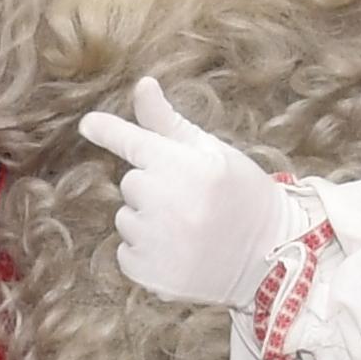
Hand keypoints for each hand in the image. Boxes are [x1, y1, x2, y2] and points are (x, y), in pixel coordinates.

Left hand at [76, 76, 312, 308]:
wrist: (272, 257)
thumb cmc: (243, 196)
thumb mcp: (213, 152)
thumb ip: (168, 123)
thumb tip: (142, 85)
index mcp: (185, 168)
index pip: (134, 143)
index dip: (109, 131)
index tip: (88, 124)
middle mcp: (167, 204)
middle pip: (131, 183)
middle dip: (153, 187)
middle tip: (190, 199)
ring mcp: (156, 243)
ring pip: (126, 218)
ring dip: (147, 221)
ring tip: (187, 230)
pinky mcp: (149, 274)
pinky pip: (126, 252)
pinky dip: (146, 253)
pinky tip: (179, 253)